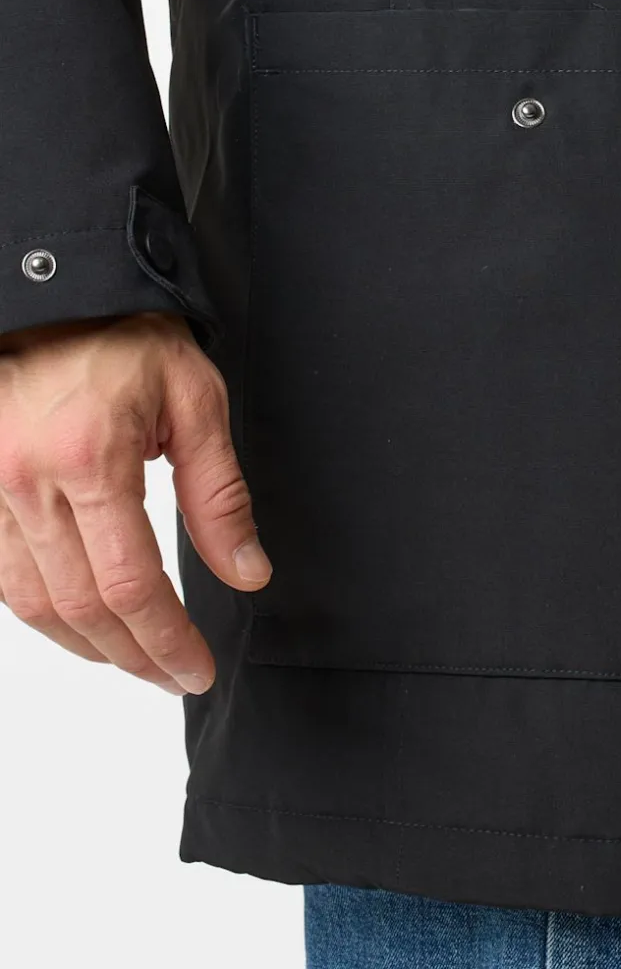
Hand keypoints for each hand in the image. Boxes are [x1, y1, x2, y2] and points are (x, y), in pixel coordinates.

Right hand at [0, 310, 269, 694]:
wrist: (56, 296)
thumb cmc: (124, 338)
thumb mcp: (195, 399)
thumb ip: (220, 493)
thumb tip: (247, 571)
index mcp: (90, 457)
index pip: (129, 584)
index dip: (165, 640)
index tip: (195, 667)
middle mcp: (27, 481)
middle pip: (80, 608)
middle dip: (133, 656)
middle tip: (175, 674)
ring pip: (33, 605)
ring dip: (87, 646)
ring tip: (135, 659)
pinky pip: (3, 578)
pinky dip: (45, 613)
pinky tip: (82, 623)